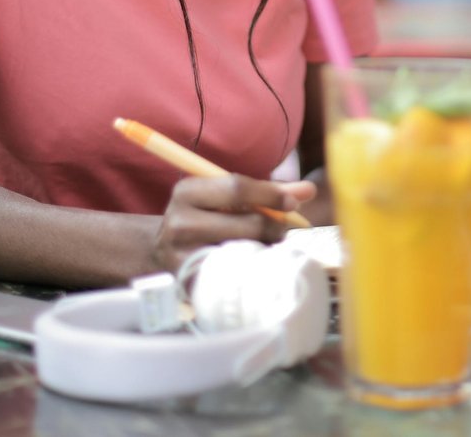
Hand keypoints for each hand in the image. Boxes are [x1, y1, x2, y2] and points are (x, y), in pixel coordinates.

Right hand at [152, 175, 316, 272]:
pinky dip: (251, 270)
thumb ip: (266, 191)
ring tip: (268, 246)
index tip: (294, 202)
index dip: (270, 194)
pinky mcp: (189, 283)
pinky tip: (253, 266)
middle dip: (275, 226)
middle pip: (246, 222)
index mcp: (187, 191)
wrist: (161, 252)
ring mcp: (181, 255)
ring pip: (244, 252)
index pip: (236, 187)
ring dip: (266, 249)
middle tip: (284, 231)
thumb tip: (308, 190)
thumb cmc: (204, 218)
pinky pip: (233, 276)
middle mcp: (178, 221)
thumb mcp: (224, 198)